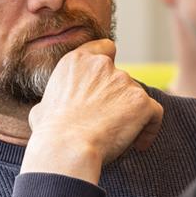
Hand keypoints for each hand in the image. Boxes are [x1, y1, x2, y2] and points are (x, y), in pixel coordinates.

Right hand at [21, 39, 163, 183]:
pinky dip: (149, 128)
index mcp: (76, 61)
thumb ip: (54, 101)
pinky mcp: (141, 101)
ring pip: (137, 97)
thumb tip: (46, 111)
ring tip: (120, 138)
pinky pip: (154, 114)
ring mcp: (124, 81)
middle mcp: (102, 65)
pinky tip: (138, 145)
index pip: (105, 49)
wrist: (66, 147)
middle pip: (123, 78)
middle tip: (110, 124)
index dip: (111, 65)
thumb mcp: (41, 109)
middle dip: (119, 99)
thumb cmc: (49, 133)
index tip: (109, 84)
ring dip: (132, 115)